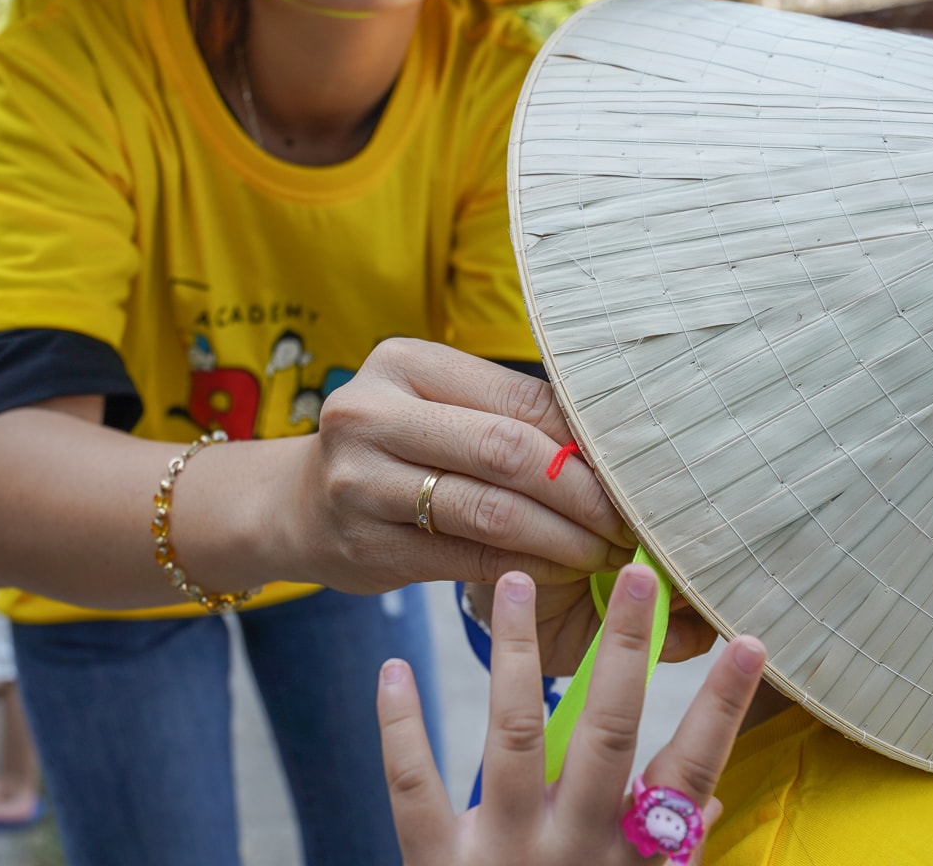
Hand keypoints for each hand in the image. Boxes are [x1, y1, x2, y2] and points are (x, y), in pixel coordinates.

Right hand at [280, 339, 636, 593]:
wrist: (296, 506)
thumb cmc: (394, 447)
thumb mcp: (436, 407)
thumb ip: (508, 414)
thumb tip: (613, 441)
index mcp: (403, 363)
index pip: (519, 399)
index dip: (585, 441)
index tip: (636, 471)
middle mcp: (372, 414)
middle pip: (506, 452)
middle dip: (582, 492)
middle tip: (630, 520)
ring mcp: (361, 483)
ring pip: (490, 511)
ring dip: (563, 537)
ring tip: (606, 550)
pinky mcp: (367, 546)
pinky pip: (468, 558)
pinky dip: (527, 567)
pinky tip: (563, 571)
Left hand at [378, 567, 766, 865]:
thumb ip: (676, 857)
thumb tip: (714, 802)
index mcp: (630, 864)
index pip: (692, 775)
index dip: (722, 708)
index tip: (751, 640)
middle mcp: (571, 851)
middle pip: (603, 734)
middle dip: (622, 652)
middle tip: (636, 574)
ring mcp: (500, 855)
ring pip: (508, 736)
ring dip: (512, 655)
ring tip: (515, 582)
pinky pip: (413, 787)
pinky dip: (398, 727)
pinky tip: (392, 667)